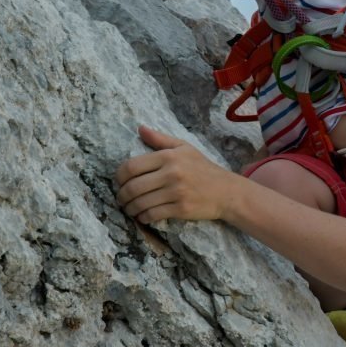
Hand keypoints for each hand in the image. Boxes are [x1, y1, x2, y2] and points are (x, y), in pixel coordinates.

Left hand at [115, 125, 234, 223]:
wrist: (226, 191)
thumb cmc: (203, 168)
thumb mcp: (184, 148)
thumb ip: (160, 139)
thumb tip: (140, 128)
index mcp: (169, 156)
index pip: (131, 166)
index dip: (119, 176)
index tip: (120, 182)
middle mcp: (171, 173)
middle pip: (132, 187)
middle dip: (121, 196)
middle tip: (122, 199)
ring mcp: (175, 192)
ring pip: (140, 203)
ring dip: (130, 209)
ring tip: (130, 208)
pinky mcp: (180, 209)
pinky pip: (152, 216)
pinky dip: (143, 218)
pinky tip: (144, 216)